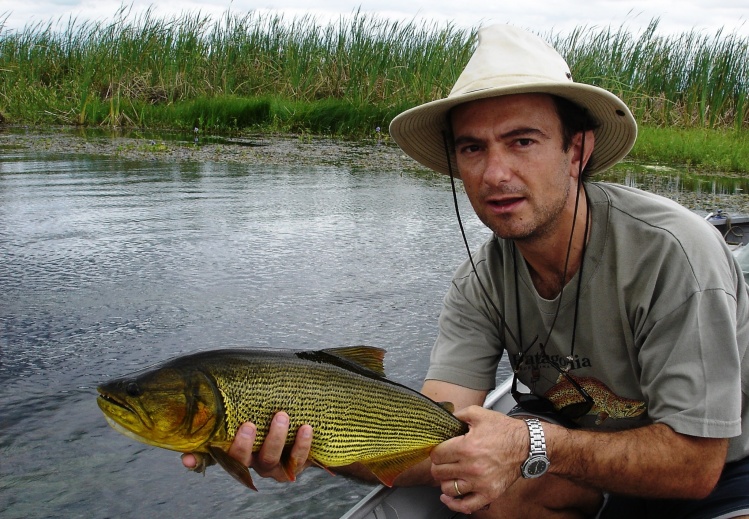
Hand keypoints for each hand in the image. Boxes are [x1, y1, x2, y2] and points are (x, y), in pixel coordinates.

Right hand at [181, 412, 313, 482]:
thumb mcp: (252, 409)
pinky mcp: (293, 466)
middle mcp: (251, 461)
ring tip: (281, 416)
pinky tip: (306, 428)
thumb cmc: (270, 415)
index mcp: (235, 449)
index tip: (187, 459)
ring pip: (269, 459)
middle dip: (243, 445)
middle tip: (249, 425)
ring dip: (275, 438)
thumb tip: (207, 391)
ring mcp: (272, 466)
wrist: (303, 425)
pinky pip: (297, 459)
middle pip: (241, 460)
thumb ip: (235, 405)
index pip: (212, 455)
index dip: (197, 460)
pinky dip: (302, 444)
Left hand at [429, 406, 527, 514]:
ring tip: (449, 475)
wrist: (526, 446)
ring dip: (445, 482)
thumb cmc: (505, 431)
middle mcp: (472, 467)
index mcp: (467, 448)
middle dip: (438, 465)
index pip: (437, 455)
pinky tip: (449, 497)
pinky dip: (454, 504)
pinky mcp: (489, 493)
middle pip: (439, 472)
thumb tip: (444, 419)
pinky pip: (466, 506)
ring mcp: (480, 483)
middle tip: (443, 462)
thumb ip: (458, 414)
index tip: (440, 451)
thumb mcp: (479, 414)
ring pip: (448, 489)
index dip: (436, 451)